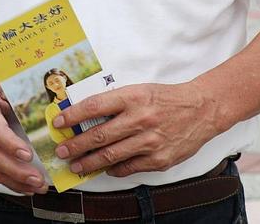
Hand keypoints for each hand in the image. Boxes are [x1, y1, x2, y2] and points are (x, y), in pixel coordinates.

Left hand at [52, 83, 219, 177]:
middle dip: (75, 145)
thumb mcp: (138, 91)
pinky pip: (129, 168)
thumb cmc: (166, 98)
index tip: (58, 123)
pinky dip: (114, 169)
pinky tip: (105, 169)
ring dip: (89, 162)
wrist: (201, 109)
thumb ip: (114, 103)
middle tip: (61, 151)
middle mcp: (140, 119)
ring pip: (110, 156)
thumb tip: (84, 116)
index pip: (94, 106)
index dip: (72, 116)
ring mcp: (150, 141)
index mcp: (132, 97)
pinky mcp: (159, 159)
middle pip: (98, 136)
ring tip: (76, 165)